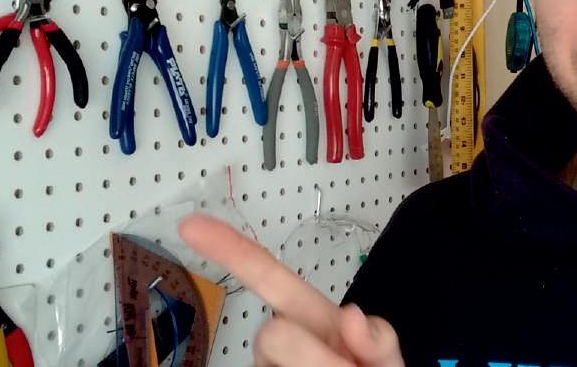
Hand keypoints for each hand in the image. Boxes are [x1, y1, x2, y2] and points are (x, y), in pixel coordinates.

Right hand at [179, 213, 403, 366]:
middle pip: (271, 334)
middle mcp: (283, 341)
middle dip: (308, 356)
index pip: (270, 278)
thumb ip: (379, 341)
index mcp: (316, 319)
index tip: (191, 225)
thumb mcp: (385, 361)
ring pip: (269, 361)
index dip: (232, 250)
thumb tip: (353, 316)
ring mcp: (266, 364)